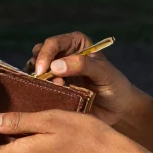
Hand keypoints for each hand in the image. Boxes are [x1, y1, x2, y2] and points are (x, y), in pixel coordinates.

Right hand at [26, 31, 140, 125]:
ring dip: (38, 81)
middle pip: (39, 55)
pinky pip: (38, 89)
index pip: (54, 43)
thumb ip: (83, 65)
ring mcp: (55, 73)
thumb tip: (55, 66)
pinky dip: (38, 93)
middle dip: (39, 68)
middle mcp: (62, 55)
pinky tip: (47, 98)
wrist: (118, 110)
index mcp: (75, 43)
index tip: (44, 70)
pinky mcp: (52, 90)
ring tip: (52, 91)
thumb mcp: (103, 73)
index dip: (46, 54)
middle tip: (45, 82)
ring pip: (35, 71)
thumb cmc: (114, 86)